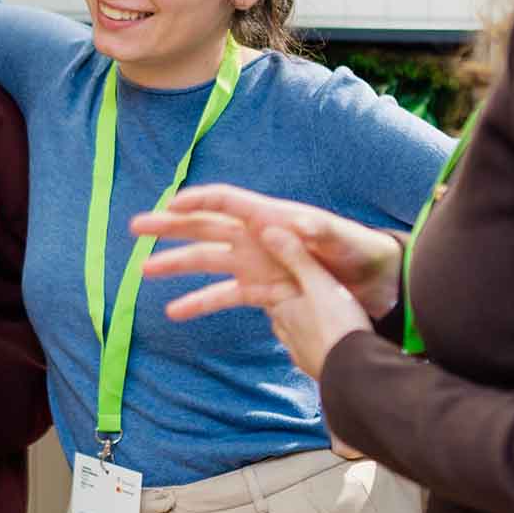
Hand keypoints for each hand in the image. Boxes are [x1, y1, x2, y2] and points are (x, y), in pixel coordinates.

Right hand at [133, 183, 403, 322]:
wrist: (377, 284)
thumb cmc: (363, 254)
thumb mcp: (345, 241)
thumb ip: (319, 233)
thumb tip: (290, 222)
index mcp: (273, 218)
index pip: (228, 201)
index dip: (199, 200)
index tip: (171, 204)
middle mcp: (257, 237)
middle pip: (205, 226)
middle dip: (170, 226)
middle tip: (136, 227)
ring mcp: (256, 263)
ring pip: (207, 260)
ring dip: (176, 264)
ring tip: (144, 271)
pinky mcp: (261, 290)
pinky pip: (224, 294)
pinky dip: (199, 302)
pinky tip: (175, 312)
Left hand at [257, 228, 371, 381]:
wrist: (355, 373)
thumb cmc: (337, 325)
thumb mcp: (319, 283)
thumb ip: (295, 258)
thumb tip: (267, 231)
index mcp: (282, 307)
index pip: (263, 290)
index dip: (266, 282)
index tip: (266, 277)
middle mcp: (286, 332)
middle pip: (280, 313)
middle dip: (284, 305)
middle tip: (293, 296)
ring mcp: (300, 353)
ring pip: (294, 334)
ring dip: (300, 327)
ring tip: (313, 320)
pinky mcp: (316, 369)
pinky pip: (311, 353)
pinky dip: (315, 346)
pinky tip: (326, 345)